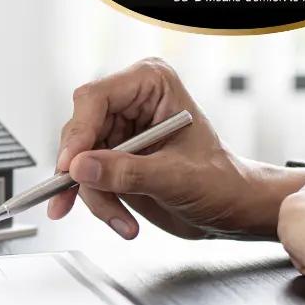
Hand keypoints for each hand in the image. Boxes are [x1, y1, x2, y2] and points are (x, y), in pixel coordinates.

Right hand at [52, 58, 304, 239]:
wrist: (232, 208)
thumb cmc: (223, 181)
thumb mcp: (178, 177)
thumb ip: (128, 171)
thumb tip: (82, 168)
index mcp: (151, 85)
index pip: (95, 98)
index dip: (79, 132)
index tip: (71, 166)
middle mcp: (130, 103)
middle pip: (80, 132)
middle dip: (83, 173)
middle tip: (87, 198)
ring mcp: (119, 132)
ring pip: (79, 161)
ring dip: (95, 195)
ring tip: (121, 220)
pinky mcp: (111, 159)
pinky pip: (86, 179)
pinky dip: (98, 202)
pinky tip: (119, 219)